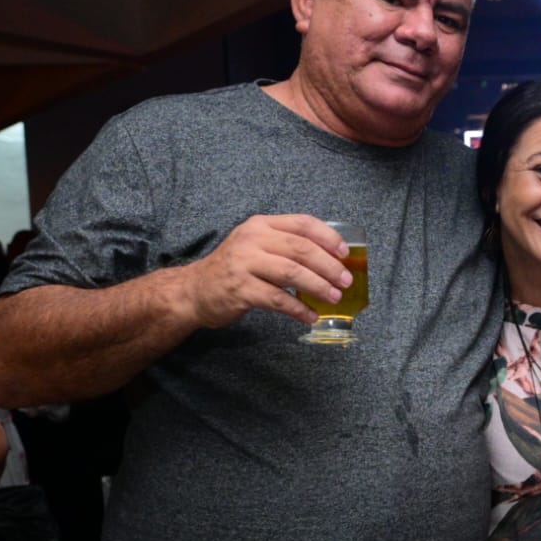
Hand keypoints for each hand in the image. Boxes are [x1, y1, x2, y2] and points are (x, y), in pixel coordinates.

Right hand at [178, 214, 351, 328]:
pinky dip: (299, 309)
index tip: (345, 254)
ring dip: (318, 287)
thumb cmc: (234, 268)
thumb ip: (286, 246)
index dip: (329, 237)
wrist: (194, 290)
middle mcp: (252, 239)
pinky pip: (278, 300)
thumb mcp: (257, 246)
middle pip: (301, 249)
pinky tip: (311, 316)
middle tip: (346, 282)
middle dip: (329, 266)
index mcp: (261, 224)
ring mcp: (244, 264)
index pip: (302, 223)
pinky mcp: (241, 290)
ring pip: (292, 273)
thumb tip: (332, 260)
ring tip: (334, 298)